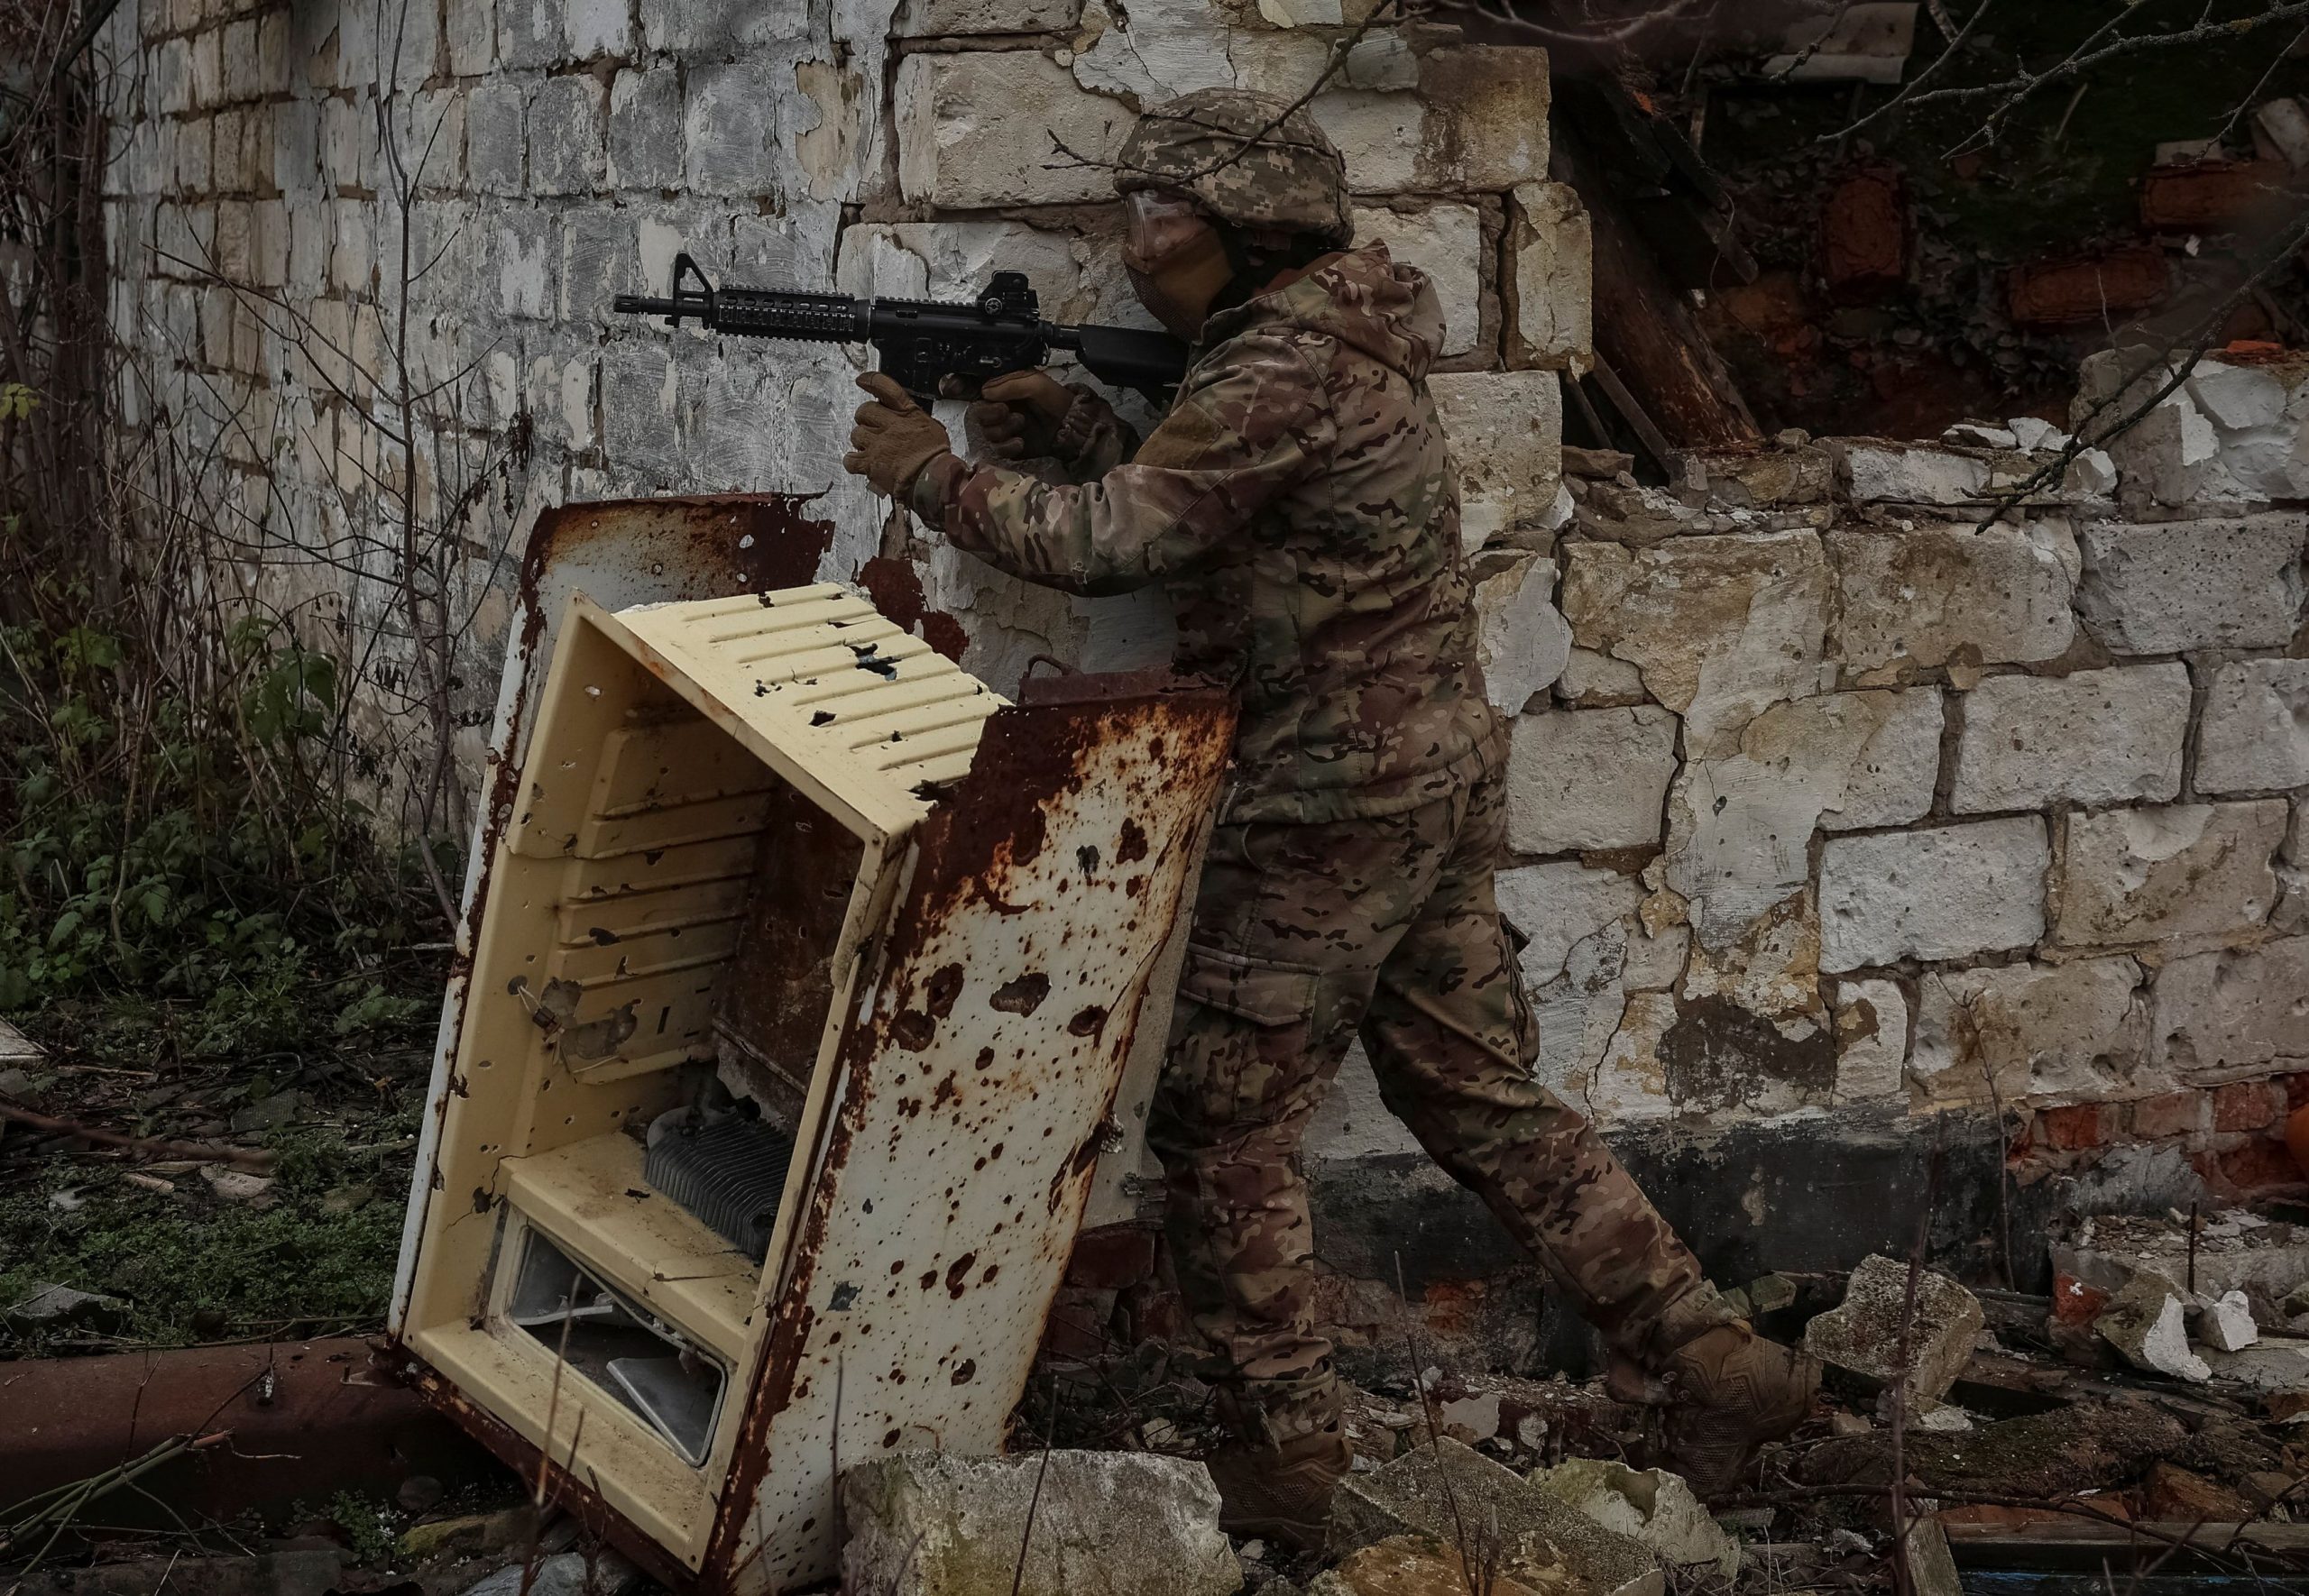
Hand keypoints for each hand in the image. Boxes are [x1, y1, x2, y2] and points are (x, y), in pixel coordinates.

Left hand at [844, 372, 952, 497]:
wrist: (933, 481)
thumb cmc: (936, 459)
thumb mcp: (932, 428)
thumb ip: (914, 418)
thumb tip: (904, 414)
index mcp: (908, 414)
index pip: (885, 387)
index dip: (871, 381)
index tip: (863, 380)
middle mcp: (891, 426)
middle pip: (864, 410)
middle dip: (866, 418)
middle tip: (873, 428)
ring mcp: (878, 445)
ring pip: (856, 434)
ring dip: (862, 441)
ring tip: (873, 449)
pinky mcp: (870, 464)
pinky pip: (850, 459)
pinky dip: (853, 461)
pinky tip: (862, 463)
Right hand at [965, 369, 1075, 460]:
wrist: (1072, 426)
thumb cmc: (1055, 400)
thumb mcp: (1034, 383)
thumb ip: (1009, 385)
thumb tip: (985, 392)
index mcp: (1002, 390)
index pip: (975, 391)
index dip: (966, 392)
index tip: (971, 395)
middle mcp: (999, 409)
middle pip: (976, 414)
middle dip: (990, 414)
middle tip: (1006, 412)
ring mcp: (1004, 429)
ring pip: (986, 433)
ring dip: (1002, 430)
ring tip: (1021, 424)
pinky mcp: (1010, 447)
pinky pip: (996, 450)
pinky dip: (1006, 447)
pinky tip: (1020, 442)